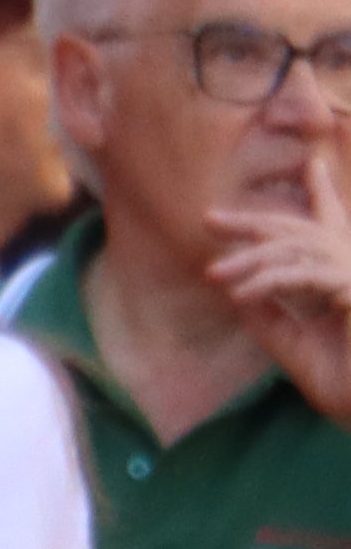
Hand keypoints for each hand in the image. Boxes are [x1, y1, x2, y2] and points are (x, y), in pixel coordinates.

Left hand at [208, 130, 350, 429]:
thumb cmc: (346, 385)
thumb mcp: (295, 348)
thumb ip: (270, 320)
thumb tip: (236, 294)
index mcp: (345, 281)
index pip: (329, 229)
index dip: (318, 194)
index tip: (308, 162)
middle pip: (304, 232)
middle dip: (257, 223)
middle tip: (210, 219)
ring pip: (300, 251)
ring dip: (253, 260)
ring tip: (214, 275)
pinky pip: (309, 277)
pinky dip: (271, 282)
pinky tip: (241, 295)